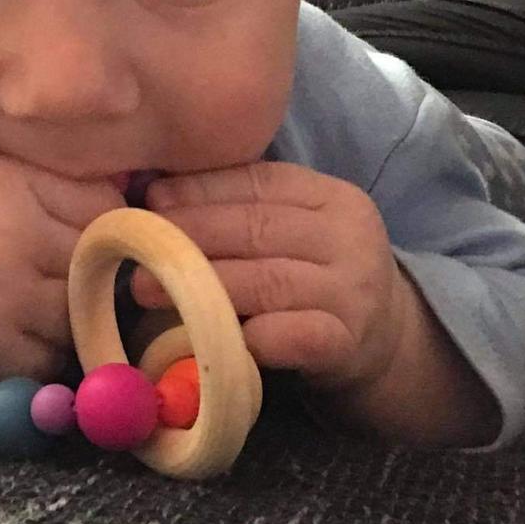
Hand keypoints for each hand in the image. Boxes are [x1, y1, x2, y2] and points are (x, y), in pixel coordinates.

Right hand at [0, 144, 125, 384]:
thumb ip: (35, 169)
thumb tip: (110, 183)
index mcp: (19, 186)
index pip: (108, 209)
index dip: (107, 223)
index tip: (93, 232)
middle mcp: (20, 240)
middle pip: (102, 265)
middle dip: (98, 272)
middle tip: (82, 275)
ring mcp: (7, 297)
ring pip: (82, 315)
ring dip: (75, 315)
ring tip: (49, 305)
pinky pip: (49, 359)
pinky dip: (47, 352)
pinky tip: (24, 334)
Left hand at [131, 161, 499, 445]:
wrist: (386, 342)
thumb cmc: (316, 278)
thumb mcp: (292, 231)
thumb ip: (241, 209)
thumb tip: (153, 194)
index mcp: (331, 196)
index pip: (260, 181)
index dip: (201, 188)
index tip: (152, 198)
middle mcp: (351, 235)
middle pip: (258, 228)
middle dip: (190, 235)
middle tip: (138, 247)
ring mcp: (356, 290)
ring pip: (269, 280)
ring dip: (202, 285)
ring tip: (148, 290)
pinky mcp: (350, 342)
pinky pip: (294, 335)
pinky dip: (251, 334)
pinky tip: (213, 333)